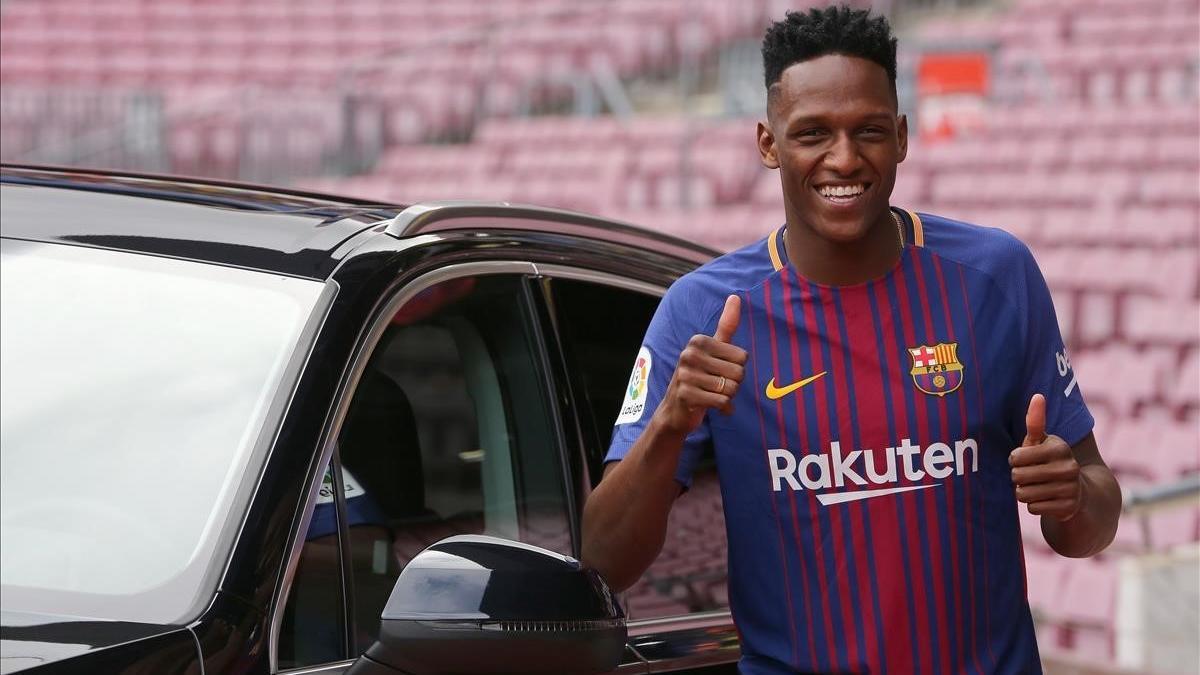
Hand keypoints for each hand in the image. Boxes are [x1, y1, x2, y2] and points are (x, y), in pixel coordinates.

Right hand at [655, 294, 747, 434]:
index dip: (737, 368)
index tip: (720, 371)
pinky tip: (714, 406)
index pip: (742, 357)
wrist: (676, 411)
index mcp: (698, 341)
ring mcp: (685, 375)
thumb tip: (735, 296)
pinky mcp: (686, 395)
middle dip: (734, 384)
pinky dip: (724, 408)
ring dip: (728, 396)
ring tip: (713, 395)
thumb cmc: (699, 378)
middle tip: (717, 386)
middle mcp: (689, 355)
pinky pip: (722, 401)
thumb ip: (726, 325)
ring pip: (731, 388)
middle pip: (738, 373)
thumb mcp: (712, 350)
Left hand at [1009, 393, 1083, 521]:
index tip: (1025, 459)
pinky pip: (1033, 508)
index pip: (1015, 457)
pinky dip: (1034, 505)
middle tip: (1030, 475)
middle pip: (1017, 477)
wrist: (1079, 491)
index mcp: (1059, 447)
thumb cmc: (1050, 461)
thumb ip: (1036, 421)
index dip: (1015, 460)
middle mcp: (1068, 467)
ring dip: (1024, 492)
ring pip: (1023, 494)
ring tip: (1037, 487)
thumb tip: (1037, 396)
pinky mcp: (1068, 507)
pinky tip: (1046, 499)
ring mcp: (1070, 488)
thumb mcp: (1042, 441)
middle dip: (1018, 478)